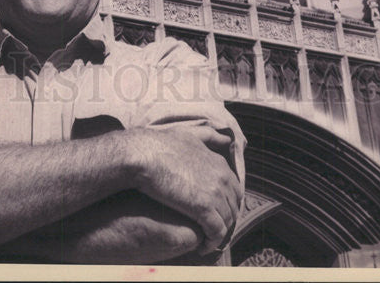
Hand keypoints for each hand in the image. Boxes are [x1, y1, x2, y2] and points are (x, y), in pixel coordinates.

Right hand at [128, 126, 241, 254]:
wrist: (145, 154)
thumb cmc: (161, 144)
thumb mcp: (190, 134)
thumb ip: (210, 137)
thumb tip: (225, 139)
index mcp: (219, 162)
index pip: (234, 188)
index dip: (226, 201)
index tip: (215, 210)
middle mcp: (222, 177)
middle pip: (233, 205)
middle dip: (225, 217)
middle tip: (211, 227)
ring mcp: (215, 193)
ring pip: (227, 220)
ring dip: (218, 232)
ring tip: (206, 239)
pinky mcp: (203, 208)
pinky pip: (216, 232)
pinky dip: (212, 242)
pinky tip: (202, 247)